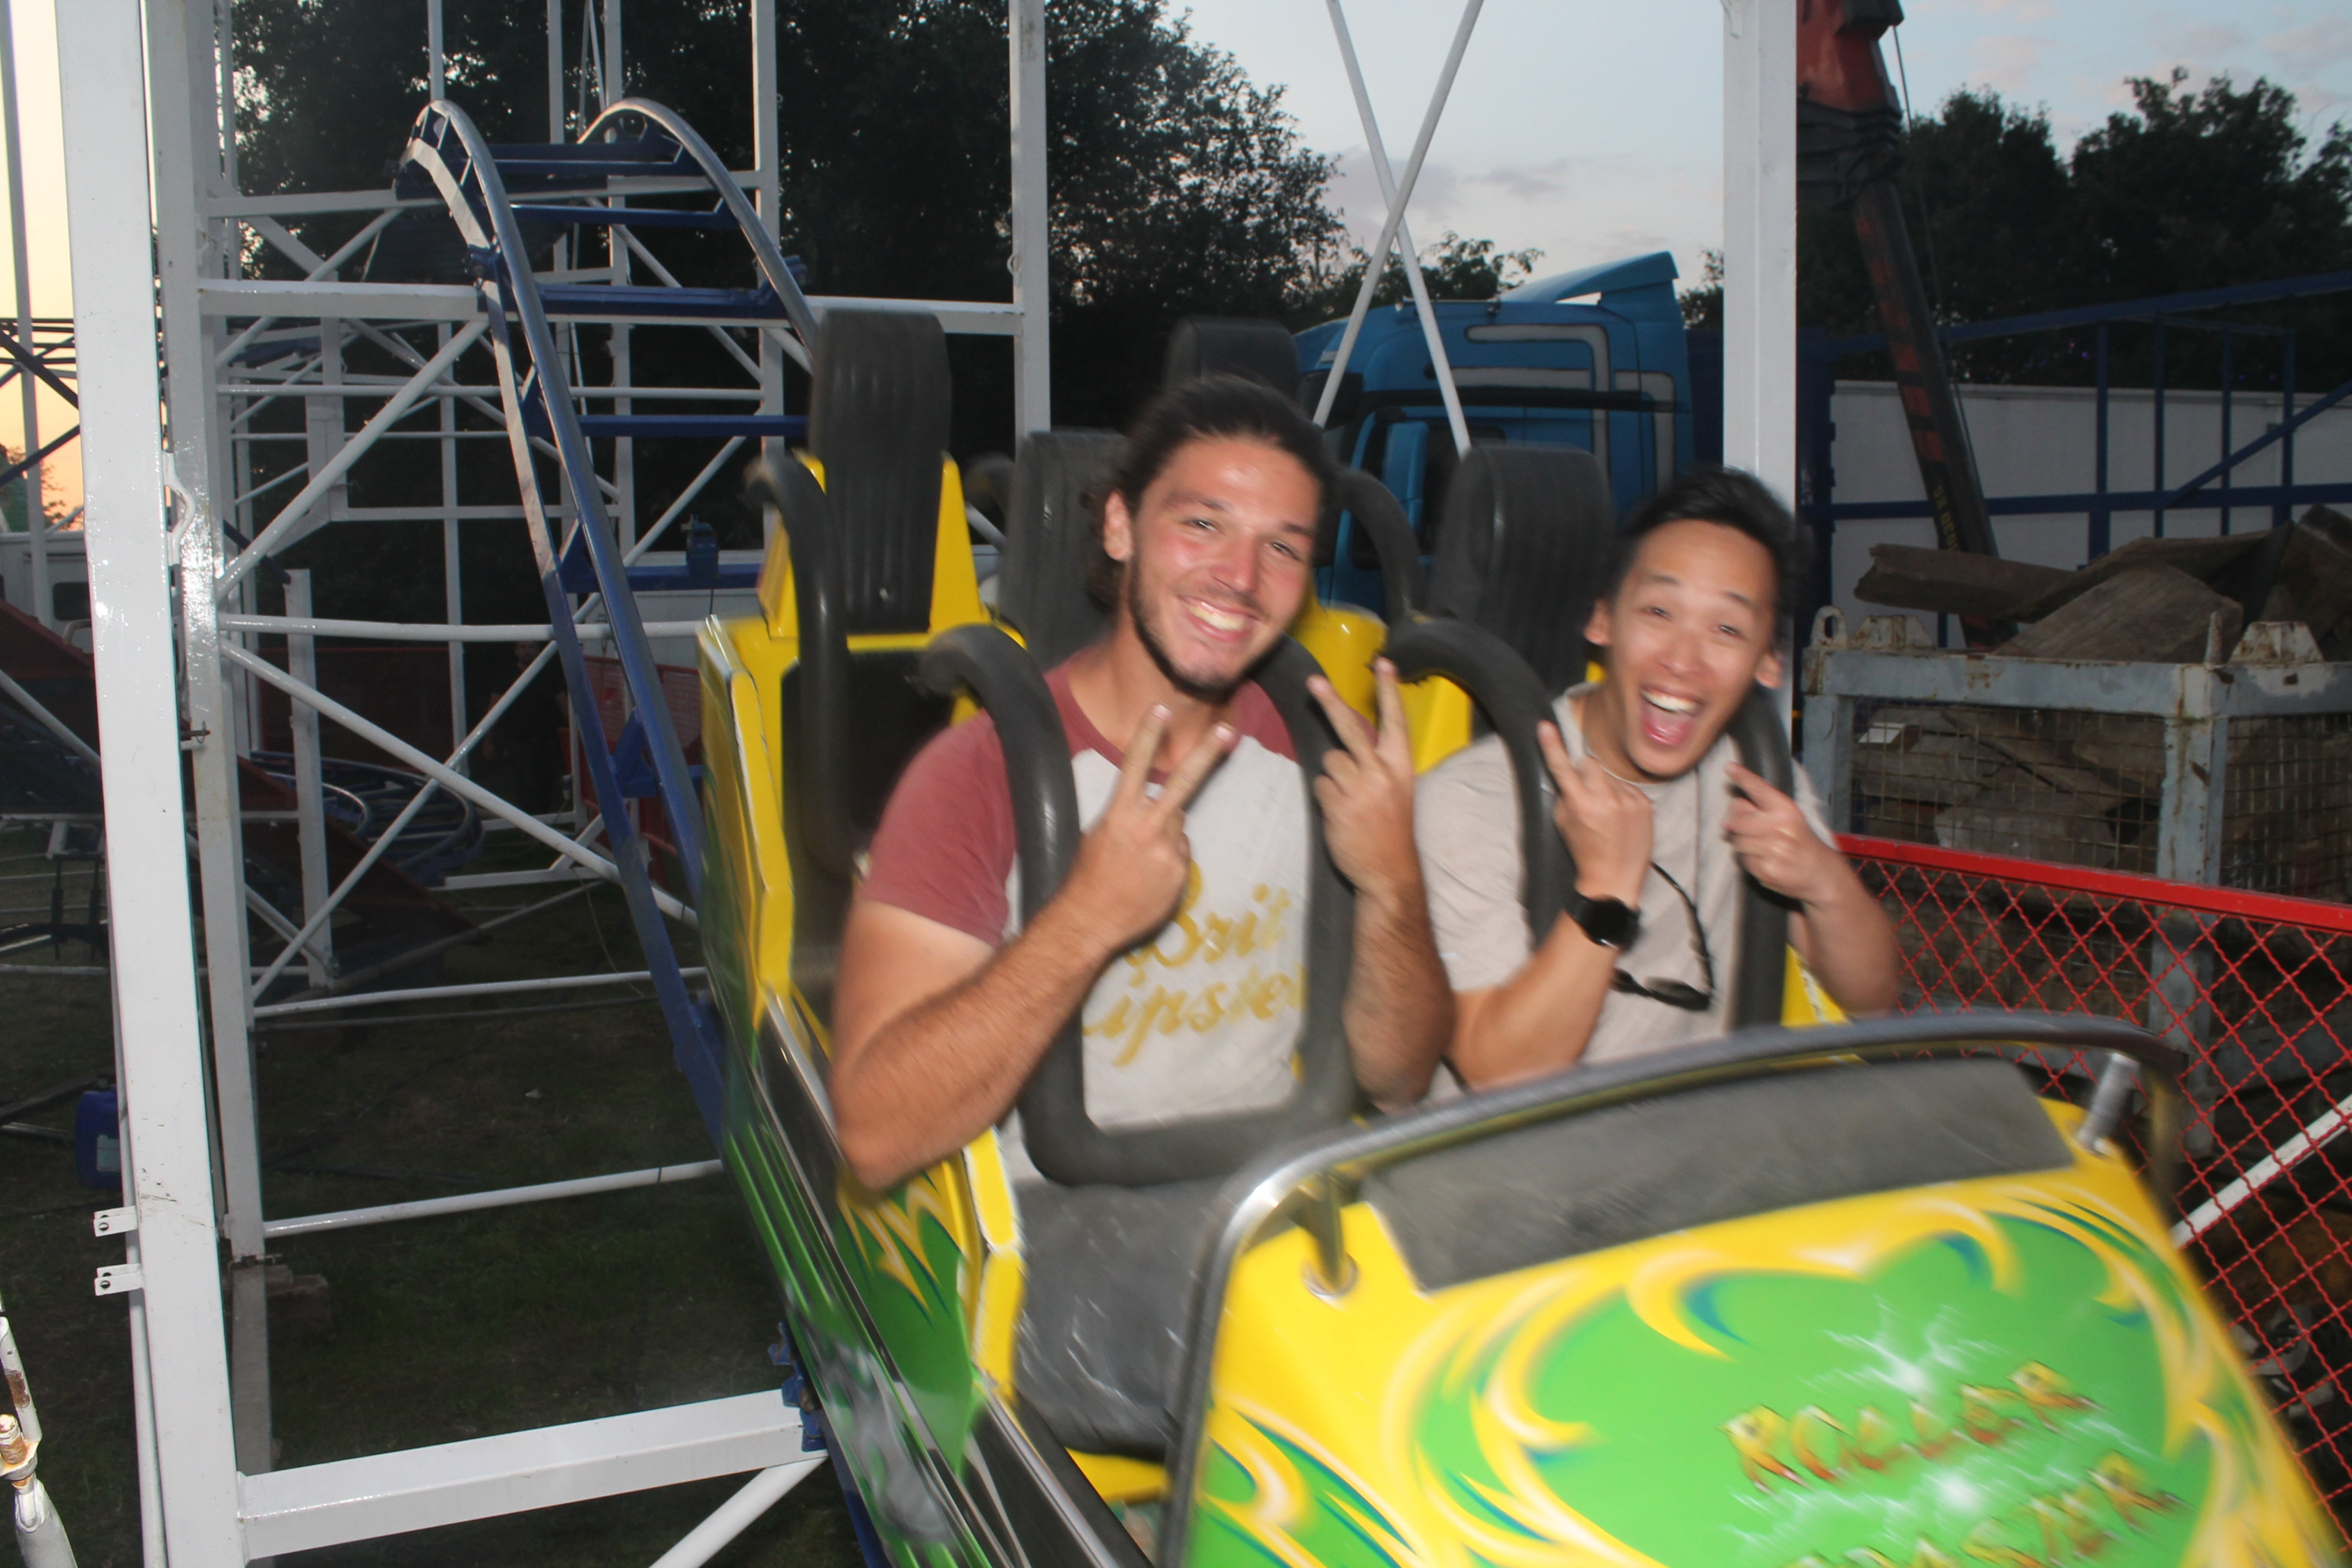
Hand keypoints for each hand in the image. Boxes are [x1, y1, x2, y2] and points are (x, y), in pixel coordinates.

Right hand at [1058, 705, 1232, 954]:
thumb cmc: (1087, 878)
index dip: (1148, 735)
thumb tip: (1155, 812)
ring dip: (1166, 837)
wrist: (1089, 922)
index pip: (1136, 766)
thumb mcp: (1099, 836)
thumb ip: (1129, 817)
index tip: (1160, 708)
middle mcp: (1148, 828)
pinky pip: (1180, 856)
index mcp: (1120, 814)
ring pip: (1178, 828)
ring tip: (1139, 864)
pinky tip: (1148, 881)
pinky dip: (1169, 863)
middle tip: (1228, 731)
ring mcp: (1168, 851)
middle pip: (1183, 784)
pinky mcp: (1180, 873)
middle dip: (1206, 754)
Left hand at [1308, 659, 1419, 902]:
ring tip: (1349, 800)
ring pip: (1330, 760)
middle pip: (1352, 728)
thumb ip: (1377, 765)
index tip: (1384, 662)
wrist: (1389, 872)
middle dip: (1331, 702)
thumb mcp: (1396, 791)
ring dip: (1333, 777)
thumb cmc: (1391, 829)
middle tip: (1314, 681)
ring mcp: (1360, 788)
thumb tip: (1348, 745)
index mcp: (1401, 766)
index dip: (1389, 691)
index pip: (1396, 721)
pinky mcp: (1338, 805)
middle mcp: (1382, 772)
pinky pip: (1320, 785)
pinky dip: (1326, 796)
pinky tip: (1341, 814)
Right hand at [1539, 721, 1650, 903]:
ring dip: (1605, 787)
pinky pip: (1628, 788)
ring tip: (1607, 813)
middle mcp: (1606, 799)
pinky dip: (1622, 797)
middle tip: (1585, 791)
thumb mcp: (1564, 823)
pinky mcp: (1645, 803)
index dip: (1552, 746)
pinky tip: (1621, 817)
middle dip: (1584, 772)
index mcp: (1581, 805)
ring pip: (1611, 776)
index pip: (1562, 768)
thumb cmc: (1585, 852)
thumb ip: (1566, 796)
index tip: (1545, 727)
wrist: (1615, 877)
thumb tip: (1571, 775)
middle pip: (1590, 763)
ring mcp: (1629, 800)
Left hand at [1724, 762, 1835, 903]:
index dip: (1743, 777)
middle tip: (1748, 827)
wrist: (1821, 874)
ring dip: (1742, 843)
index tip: (1728, 766)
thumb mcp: (1790, 819)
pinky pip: (1742, 860)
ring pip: (1737, 841)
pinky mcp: (1767, 870)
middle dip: (1736, 823)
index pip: (1760, 790)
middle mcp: (1780, 828)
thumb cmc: (1801, 842)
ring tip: (1760, 846)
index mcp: (1787, 811)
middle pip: (1737, 819)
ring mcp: (1773, 851)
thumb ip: (1764, 809)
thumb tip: (1732, 805)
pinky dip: (1748, 859)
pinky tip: (1764, 859)